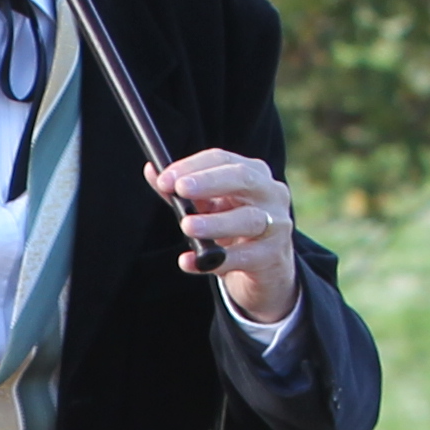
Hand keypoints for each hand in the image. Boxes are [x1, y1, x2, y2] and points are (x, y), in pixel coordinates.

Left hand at [149, 146, 300, 325]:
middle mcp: (270, 193)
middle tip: (180, 189)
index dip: (193, 166)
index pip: (223, 160)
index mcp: (253, 173)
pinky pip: (243, 257)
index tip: (165, 179)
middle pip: (242, 179)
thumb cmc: (233, 228)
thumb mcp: (208, 207)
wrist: (266, 269)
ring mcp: (276, 225)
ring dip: (215, 222)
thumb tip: (152, 171)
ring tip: (187, 226)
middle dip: (209, 182)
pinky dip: (215, 261)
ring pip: (248, 219)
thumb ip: (182, 191)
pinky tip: (190, 262)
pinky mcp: (273, 256)